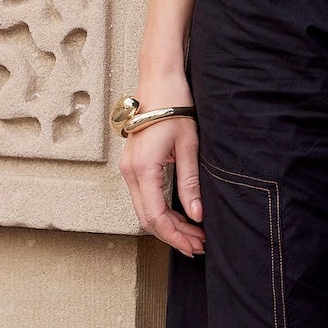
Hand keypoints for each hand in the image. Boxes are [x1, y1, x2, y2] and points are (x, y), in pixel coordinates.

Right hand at [119, 108, 204, 257]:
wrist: (159, 82)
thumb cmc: (175, 108)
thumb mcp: (189, 147)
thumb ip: (190, 183)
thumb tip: (197, 215)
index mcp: (143, 169)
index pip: (156, 216)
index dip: (176, 236)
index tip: (196, 245)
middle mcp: (130, 172)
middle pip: (147, 219)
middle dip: (173, 236)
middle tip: (198, 245)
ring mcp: (129, 169)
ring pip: (145, 210)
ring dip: (168, 226)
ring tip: (194, 235)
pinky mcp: (133, 166)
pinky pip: (144, 197)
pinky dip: (161, 212)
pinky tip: (180, 218)